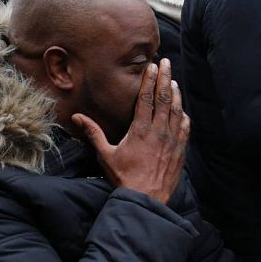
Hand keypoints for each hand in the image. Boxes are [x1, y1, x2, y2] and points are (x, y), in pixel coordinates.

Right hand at [72, 58, 190, 203]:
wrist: (146, 199)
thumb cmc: (124, 177)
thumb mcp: (105, 155)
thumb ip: (93, 133)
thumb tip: (76, 117)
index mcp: (140, 130)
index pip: (146, 98)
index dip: (149, 80)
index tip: (152, 66)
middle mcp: (159, 131)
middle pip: (163, 98)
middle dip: (165, 78)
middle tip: (166, 63)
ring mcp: (172, 140)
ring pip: (176, 111)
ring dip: (175, 94)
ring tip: (173, 81)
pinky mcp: (180, 150)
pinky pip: (184, 128)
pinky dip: (183, 116)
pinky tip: (182, 110)